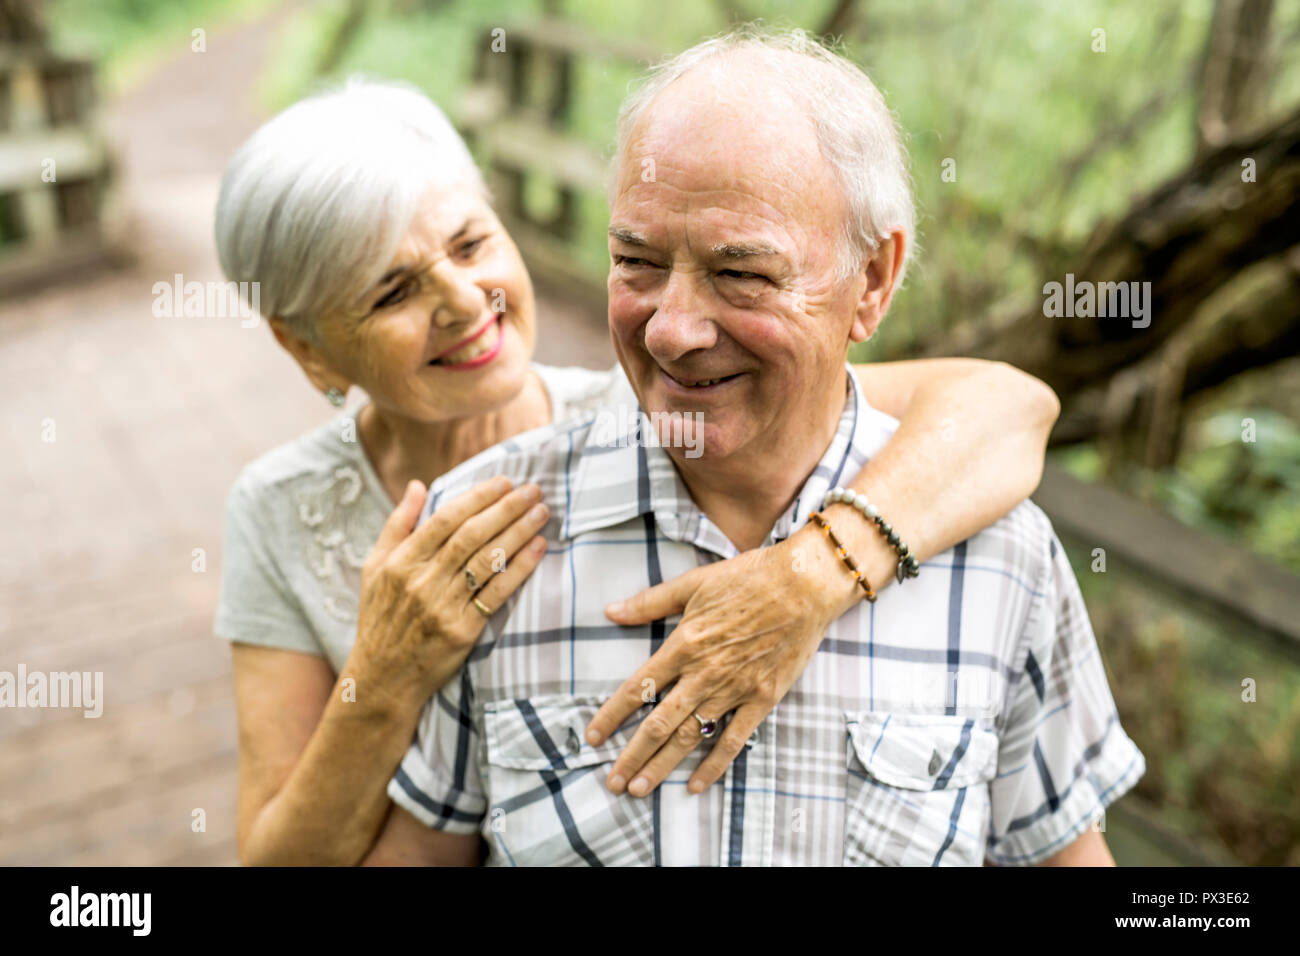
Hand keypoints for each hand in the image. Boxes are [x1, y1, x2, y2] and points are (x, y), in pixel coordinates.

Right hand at [354, 476, 548, 705]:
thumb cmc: (380, 618)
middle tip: (532, 490)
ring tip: (541, 512)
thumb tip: (418, 485)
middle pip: (471, 536)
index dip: (477, 497)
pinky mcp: (463, 630)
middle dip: (505, 508)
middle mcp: (422, 581)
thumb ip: (397, 524)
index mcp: (401, 561)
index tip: (503, 482)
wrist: (383, 678)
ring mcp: (443, 606)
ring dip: (518, 532)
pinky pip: (497, 593)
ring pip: (487, 560)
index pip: (445, 519)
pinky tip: (538, 549)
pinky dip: (520, 568)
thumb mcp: (374, 568)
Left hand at [586, 526, 852, 796]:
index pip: (638, 688)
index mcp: (684, 645)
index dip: (612, 716)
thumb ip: (650, 602)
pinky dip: (714, 764)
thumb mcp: (693, 583)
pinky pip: (734, 739)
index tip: (593, 738)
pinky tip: (695, 785)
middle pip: (659, 723)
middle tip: (612, 782)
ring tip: (640, 790)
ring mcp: (734, 689)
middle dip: (632, 756)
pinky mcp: (762, 699)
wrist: (803, 585)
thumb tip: (610, 611)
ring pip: (691, 736)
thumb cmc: (748, 578)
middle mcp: (704, 673)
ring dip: (663, 765)